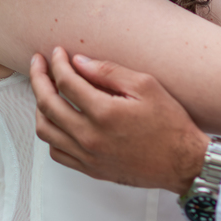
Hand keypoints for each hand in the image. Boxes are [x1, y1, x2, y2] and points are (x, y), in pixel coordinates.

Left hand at [29, 48, 209, 192]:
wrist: (182, 162)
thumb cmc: (170, 123)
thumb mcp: (147, 86)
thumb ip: (109, 72)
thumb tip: (79, 62)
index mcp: (104, 113)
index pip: (66, 82)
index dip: (58, 63)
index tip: (58, 52)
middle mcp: (89, 136)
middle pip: (47, 104)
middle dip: (39, 79)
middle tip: (38, 63)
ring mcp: (87, 155)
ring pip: (45, 130)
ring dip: (39, 106)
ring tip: (45, 90)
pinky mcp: (90, 168)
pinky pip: (57, 151)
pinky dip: (51, 133)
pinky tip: (58, 120)